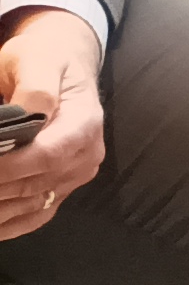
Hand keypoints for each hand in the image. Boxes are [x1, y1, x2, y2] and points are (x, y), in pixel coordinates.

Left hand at [0, 8, 105, 246]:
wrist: (63, 66)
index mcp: (84, 123)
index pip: (49, 154)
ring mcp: (75, 175)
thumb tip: (29, 112)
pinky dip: (12, 224)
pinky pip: (39, 213)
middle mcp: (85, 155)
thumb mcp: (38, 60)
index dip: (12, 166)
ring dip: (1, 208)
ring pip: (34, 202)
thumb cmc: (46, 60)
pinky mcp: (62, 186)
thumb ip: (36, 88)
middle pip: (38, 182)